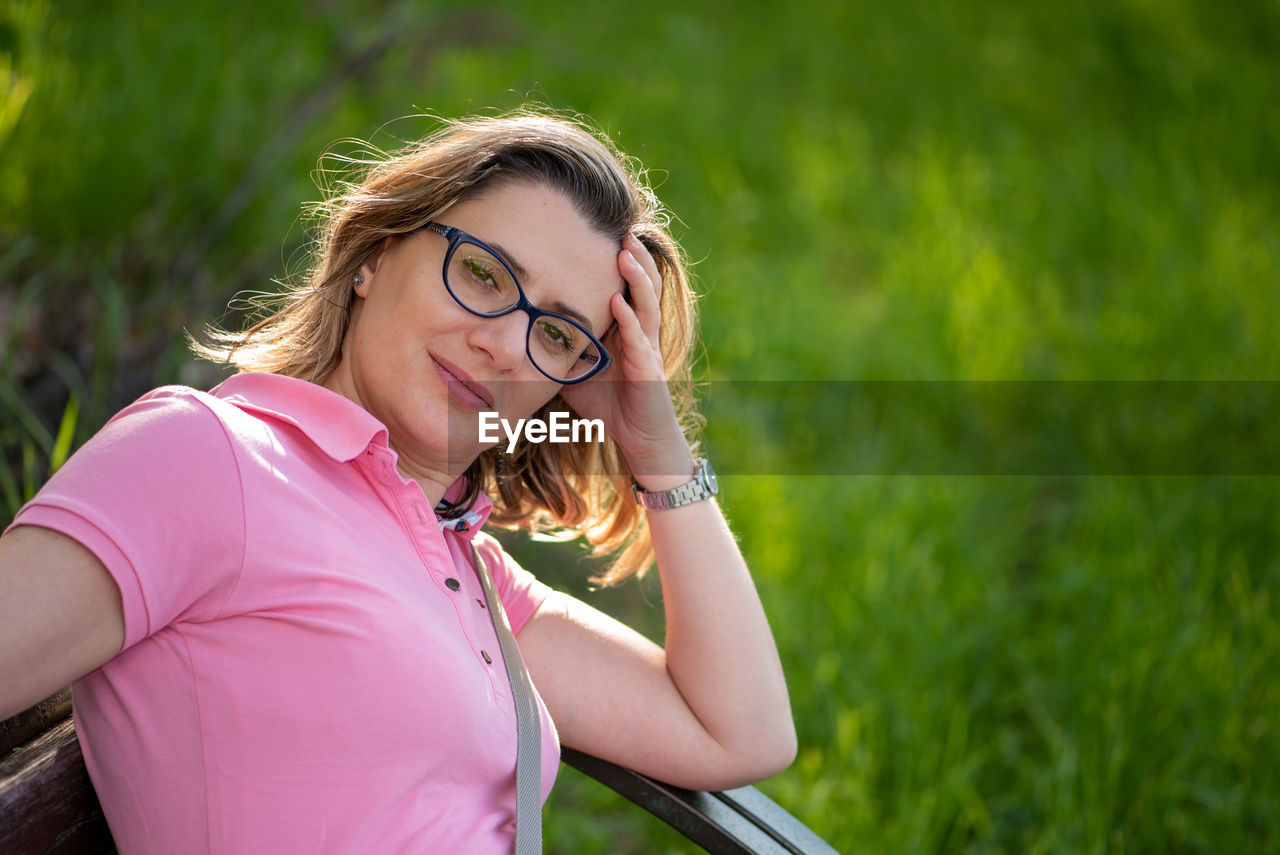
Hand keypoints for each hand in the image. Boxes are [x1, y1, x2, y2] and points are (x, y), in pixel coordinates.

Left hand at [559, 235, 694, 483]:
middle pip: (643, 286)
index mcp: (625, 328)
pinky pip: (640, 341)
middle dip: (635, 257)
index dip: (620, 261)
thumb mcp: (574, 370)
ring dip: (638, 278)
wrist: (638, 440)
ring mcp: (648, 350)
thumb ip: (556, 349)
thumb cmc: (608, 405)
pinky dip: (630, 320)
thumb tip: (516, 336)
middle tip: (623, 229)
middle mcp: (641, 333)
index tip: (604, 233)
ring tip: (626, 252)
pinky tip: (620, 302)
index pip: (625, 286)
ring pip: (647, 305)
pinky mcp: (649, 371)